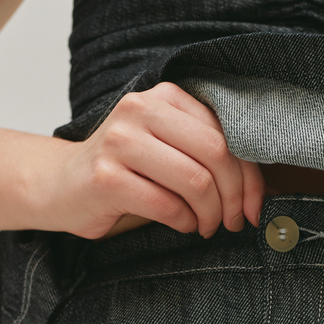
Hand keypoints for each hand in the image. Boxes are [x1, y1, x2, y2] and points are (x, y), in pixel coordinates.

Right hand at [37, 82, 265, 239]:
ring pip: (195, 181)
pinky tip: (182, 225)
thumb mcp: (170, 149)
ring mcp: (120, 142)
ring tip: (206, 226)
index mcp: (164, 97)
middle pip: (215, 154)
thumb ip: (207, 154)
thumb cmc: (128, 172)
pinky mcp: (106, 177)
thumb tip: (260, 188)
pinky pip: (167, 206)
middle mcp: (140, 110)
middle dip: (233, 196)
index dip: (249, 175)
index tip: (254, 206)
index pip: (226, 134)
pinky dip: (184, 223)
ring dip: (210, 214)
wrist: (63, 186)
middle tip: (233, 222)